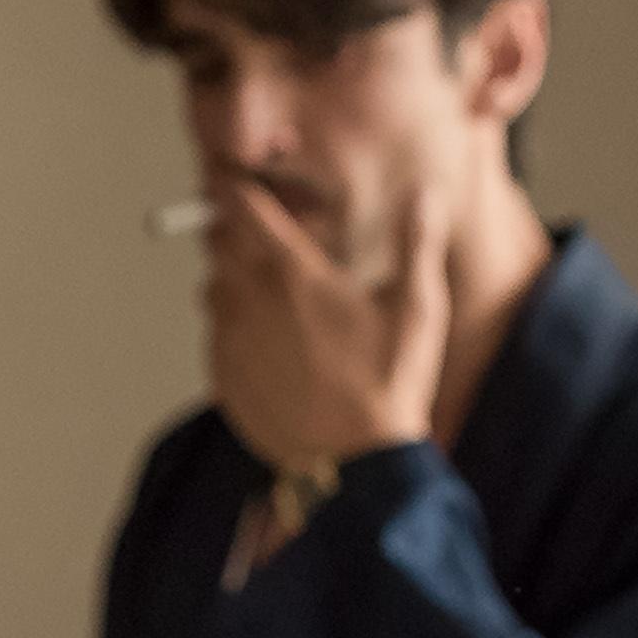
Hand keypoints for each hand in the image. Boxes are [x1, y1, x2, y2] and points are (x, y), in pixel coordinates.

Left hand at [202, 177, 448, 475]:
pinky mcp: (222, 374)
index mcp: (293, 272)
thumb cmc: (390, 382)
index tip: (233, 175)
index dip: (234, 184)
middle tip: (260, 233)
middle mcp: (251, 298)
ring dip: (232, 278)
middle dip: (234, 229)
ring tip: (272, 291)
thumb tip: (425, 193)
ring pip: (212, 287)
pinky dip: (234, 327)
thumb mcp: (418, 307)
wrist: (353, 461)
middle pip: (218, 241)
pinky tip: (270, 341)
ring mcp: (231, 338)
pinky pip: (216, 334)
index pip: (243, 206)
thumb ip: (418, 242)